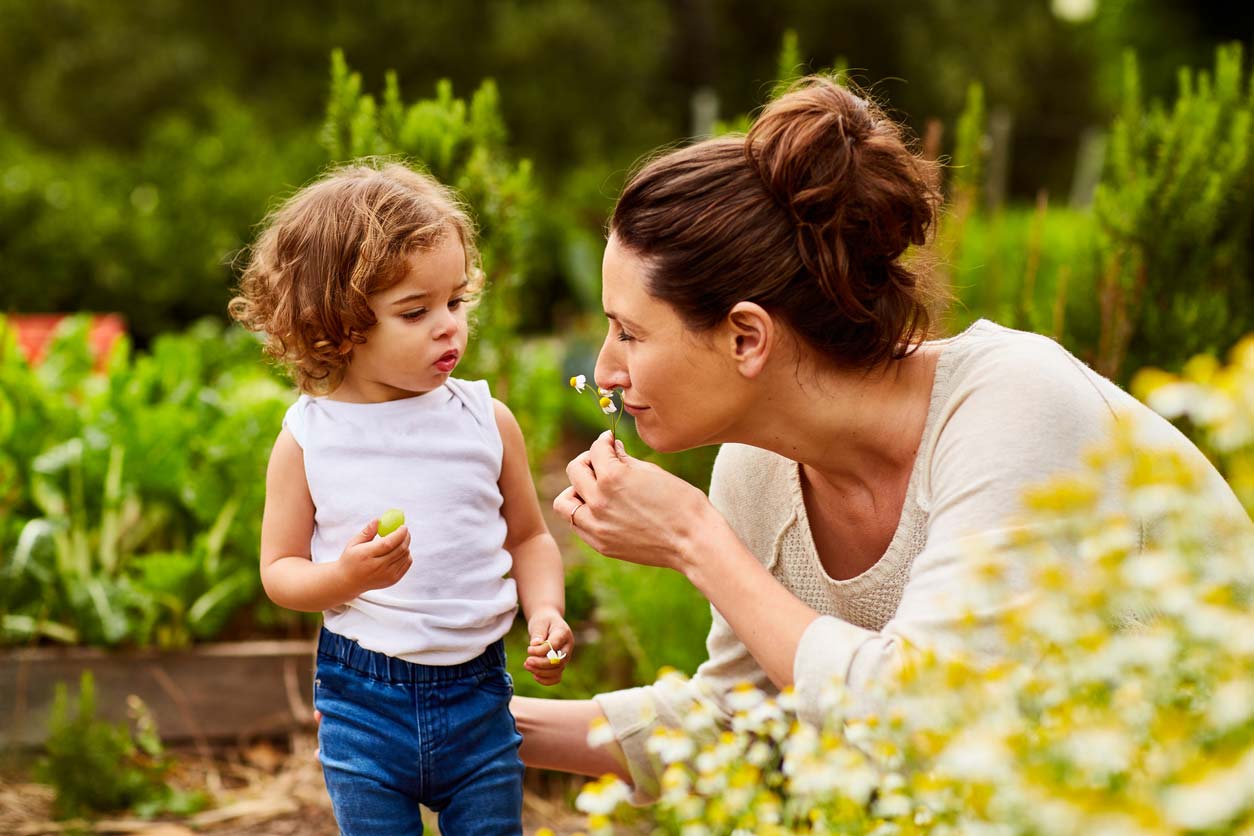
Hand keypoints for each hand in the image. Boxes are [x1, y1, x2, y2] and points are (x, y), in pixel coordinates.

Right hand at [336, 518, 411, 596]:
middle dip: (406, 537)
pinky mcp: (392, 580)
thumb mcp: (353, 544)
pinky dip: (406, 555)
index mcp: (366, 555)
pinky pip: (406, 564)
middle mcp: (378, 567)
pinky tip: (400, 551)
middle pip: (400, 550)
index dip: (399, 534)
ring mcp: (386, 575)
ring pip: (405, 556)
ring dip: (406, 545)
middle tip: (404, 530)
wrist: (348, 582)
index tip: (403, 526)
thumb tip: (378, 520)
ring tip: (400, 540)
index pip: (388, 543)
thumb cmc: (350, 560)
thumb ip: (367, 532)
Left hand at [523, 607, 572, 685]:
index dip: (541, 650)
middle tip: (527, 661)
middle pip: (558, 661)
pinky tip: (534, 675)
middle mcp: (567, 647)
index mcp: (564, 633)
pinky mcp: (560, 665)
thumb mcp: (539, 622)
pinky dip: (546, 680)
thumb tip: (535, 644)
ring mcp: (565, 657)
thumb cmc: (543, 621)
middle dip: (541, 664)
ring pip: (557, 670)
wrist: (548, 622)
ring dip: (541, 672)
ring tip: (527, 665)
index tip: (529, 649)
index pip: (555, 645)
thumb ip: (538, 633)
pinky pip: (556, 677)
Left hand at [554, 432, 718, 572]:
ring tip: (594, 489)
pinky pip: (577, 524)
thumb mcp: (653, 472)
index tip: (611, 442)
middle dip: (588, 461)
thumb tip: (612, 450)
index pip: (596, 449)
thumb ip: (626, 461)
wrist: (694, 541)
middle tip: (602, 462)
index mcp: (613, 477)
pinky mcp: (601, 544)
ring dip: (576, 490)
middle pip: (574, 470)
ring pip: (565, 502)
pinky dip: (583, 513)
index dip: (605, 441)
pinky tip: (601, 508)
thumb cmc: (682, 503)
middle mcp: (598, 500)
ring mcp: (597, 525)